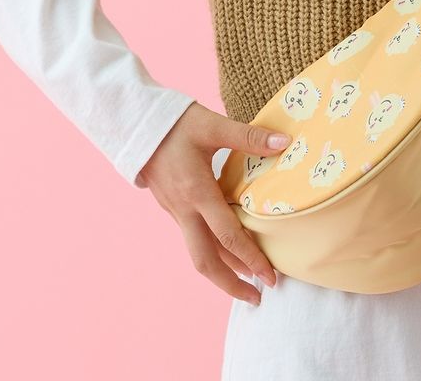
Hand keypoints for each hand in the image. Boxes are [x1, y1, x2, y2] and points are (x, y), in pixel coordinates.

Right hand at [137, 101, 290, 304]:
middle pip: (206, 261)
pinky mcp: (171, 207)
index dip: (251, 259)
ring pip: (198, 252)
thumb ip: (249, 137)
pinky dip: (211, 251)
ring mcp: (175, 211)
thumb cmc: (176, 123)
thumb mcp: (213, 125)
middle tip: (257, 297)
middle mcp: (184, 210)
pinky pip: (192, 238)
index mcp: (197, 193)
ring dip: (222, 270)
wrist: (135, 124)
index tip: (270, 276)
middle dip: (231, 284)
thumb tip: (285, 144)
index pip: (228, 236)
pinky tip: (225, 249)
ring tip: (246, 281)